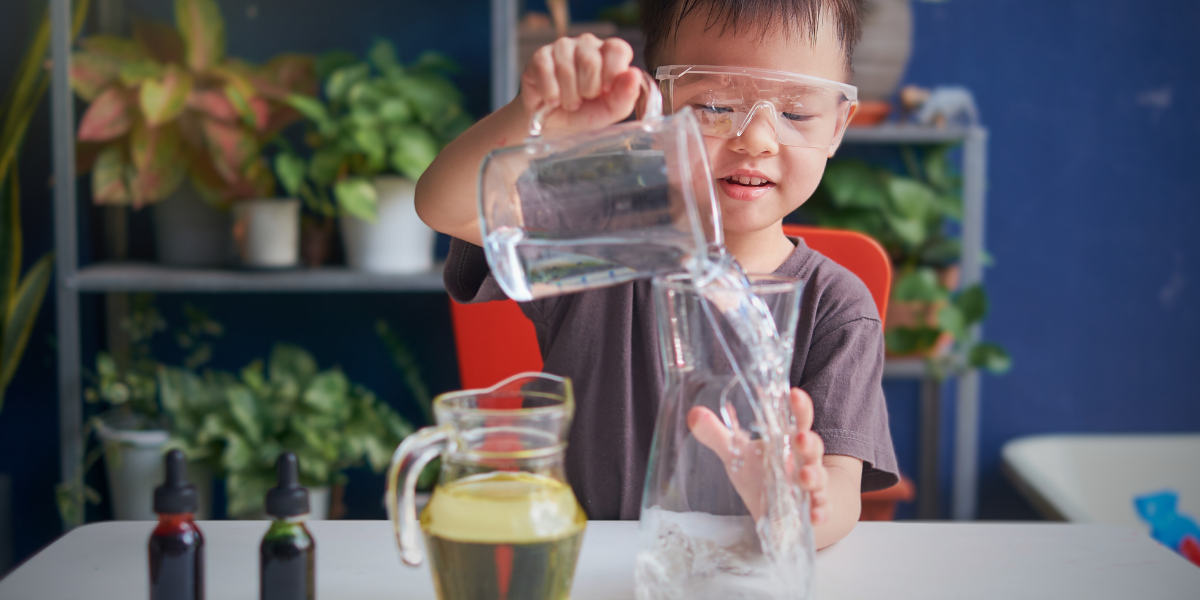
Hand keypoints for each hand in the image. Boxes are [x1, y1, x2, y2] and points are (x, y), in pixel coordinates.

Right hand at [519, 34, 641, 134]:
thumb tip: (633, 74)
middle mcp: (587, 45)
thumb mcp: (609, 111)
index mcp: (609, 55)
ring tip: (569, 103)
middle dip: (587, 90)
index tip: (606, 91)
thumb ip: (625, 96)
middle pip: (590, 60)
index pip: (617, 48)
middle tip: (584, 100)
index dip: (612, 72)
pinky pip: (545, 71)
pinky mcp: (540, 56)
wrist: (553, 126)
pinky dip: (551, 94)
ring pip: (566, 67)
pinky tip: (553, 100)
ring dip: (568, 96)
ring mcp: (563, 47)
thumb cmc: (584, 114)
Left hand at [688, 387, 830, 524]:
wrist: (786, 513)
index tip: (795, 394)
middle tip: (799, 437)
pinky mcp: (812, 511)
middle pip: (811, 448)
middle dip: (808, 442)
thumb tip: (694, 413)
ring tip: (804, 476)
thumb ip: (718, 435)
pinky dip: (821, 513)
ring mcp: (811, 487)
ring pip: (818, 478)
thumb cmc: (763, 476)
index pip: (797, 420)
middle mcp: (803, 462)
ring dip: (814, 477)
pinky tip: (816, 516)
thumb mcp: (738, 456)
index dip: (799, 407)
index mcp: (787, 443)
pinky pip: (822, 511)